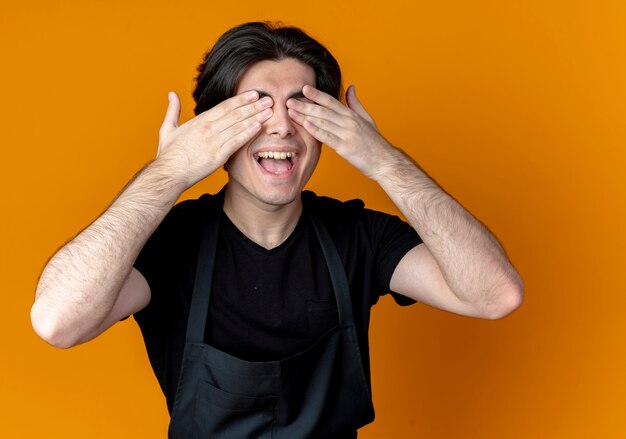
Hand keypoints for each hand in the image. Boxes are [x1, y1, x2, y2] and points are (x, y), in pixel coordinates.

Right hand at [156, 91, 273, 187]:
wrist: (170, 173)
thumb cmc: (169, 154)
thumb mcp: (168, 128)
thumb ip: (173, 111)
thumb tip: (172, 94)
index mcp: (199, 121)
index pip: (225, 106)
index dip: (240, 99)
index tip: (253, 94)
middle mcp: (209, 129)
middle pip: (235, 114)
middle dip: (253, 106)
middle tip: (268, 99)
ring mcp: (214, 142)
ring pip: (238, 126)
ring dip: (255, 117)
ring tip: (269, 111)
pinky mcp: (218, 155)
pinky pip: (236, 142)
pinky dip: (248, 133)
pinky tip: (259, 127)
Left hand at [286, 85, 391, 177]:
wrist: (384, 161)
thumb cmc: (374, 142)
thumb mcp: (367, 119)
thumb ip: (356, 104)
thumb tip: (351, 87)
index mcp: (352, 115)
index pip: (331, 102)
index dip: (317, 95)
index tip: (304, 89)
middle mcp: (349, 122)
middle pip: (323, 110)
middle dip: (305, 104)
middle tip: (289, 100)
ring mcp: (347, 134)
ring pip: (323, 122)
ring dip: (305, 116)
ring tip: (291, 112)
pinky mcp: (345, 147)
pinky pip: (328, 137)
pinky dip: (316, 130)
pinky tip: (305, 125)